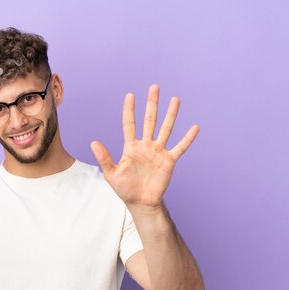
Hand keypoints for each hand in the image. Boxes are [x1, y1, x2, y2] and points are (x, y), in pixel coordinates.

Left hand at [90, 84, 199, 209]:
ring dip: (170, 114)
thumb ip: (104, 158)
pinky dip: (188, 138)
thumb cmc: (125, 189)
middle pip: (149, 120)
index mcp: (131, 147)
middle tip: (154, 87)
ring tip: (175, 99)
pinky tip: (195, 127)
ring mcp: (158, 152)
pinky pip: (180, 147)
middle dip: (152, 104)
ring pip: (165, 129)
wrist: (141, 202)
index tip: (130, 95)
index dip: (130, 110)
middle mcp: (146, 146)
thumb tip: (93, 142)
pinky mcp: (169, 161)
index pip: (130, 124)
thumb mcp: (111, 174)